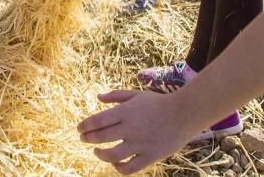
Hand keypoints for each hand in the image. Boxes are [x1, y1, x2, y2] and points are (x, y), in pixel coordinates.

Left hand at [78, 89, 195, 173]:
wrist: (184, 115)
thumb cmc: (158, 103)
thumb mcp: (136, 94)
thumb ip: (116, 96)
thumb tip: (98, 97)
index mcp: (126, 111)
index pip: (98, 120)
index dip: (85, 126)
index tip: (79, 129)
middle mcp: (131, 128)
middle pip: (102, 137)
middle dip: (88, 138)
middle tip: (83, 138)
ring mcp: (140, 144)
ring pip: (112, 155)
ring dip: (100, 154)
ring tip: (96, 151)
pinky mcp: (150, 157)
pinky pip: (129, 168)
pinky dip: (118, 168)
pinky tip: (114, 163)